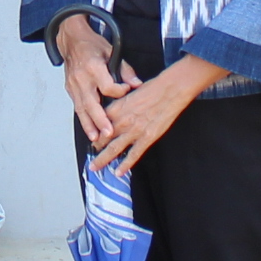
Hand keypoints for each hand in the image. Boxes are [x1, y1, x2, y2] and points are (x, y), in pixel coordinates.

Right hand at [59, 19, 134, 143]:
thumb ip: (125, 69)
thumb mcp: (112, 51)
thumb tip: (137, 84)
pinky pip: (77, 107)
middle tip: (108, 133)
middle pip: (91, 103)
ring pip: (81, 108)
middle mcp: (81, 78)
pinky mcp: (70, 90)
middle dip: (100, 120)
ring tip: (96, 139)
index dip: (119, 91)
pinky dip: (83, 119)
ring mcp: (73, 85)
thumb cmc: (92, 45)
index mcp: (93, 66)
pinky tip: (90, 130)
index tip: (126, 90)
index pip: (107, 86)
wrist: (71, 39)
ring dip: (89, 125)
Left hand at [89, 61, 225, 173]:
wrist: (170, 90)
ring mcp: (134, 131)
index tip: (92, 137)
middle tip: (90, 155)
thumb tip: (117, 112)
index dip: (94, 132)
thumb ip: (121, 105)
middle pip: (102, 138)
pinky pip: (133, 154)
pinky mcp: (147, 138)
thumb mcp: (130, 93)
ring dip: (102, 160)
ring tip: (95, 168)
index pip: (98, 123)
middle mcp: (122, 121)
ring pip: (113, 149)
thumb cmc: (153, 88)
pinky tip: (119, 172)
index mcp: (116, 108)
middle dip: (95, 148)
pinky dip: (125, 165)